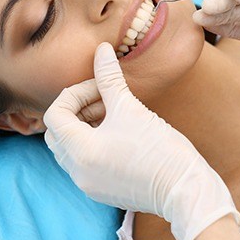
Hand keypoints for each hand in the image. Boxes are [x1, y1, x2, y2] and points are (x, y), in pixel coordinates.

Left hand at [44, 43, 239, 239]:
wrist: (184, 188)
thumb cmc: (159, 148)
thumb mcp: (130, 108)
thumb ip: (109, 77)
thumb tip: (102, 49)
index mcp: (80, 151)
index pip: (55, 115)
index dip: (75, 94)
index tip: (100, 87)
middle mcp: (78, 172)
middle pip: (58, 132)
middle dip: (77, 110)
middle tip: (103, 99)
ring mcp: (89, 184)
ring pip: (70, 148)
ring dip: (85, 126)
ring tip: (113, 114)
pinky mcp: (102, 190)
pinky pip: (84, 162)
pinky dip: (92, 143)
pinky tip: (118, 133)